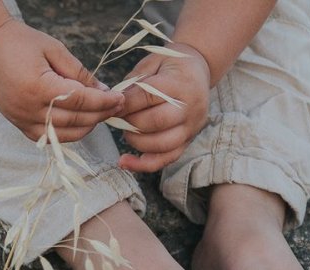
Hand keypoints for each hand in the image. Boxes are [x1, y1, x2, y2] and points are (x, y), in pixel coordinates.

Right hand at [0, 19, 124, 142]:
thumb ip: (80, 73)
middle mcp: (29, 109)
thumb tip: (104, 91)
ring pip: (63, 135)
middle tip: (117, 107)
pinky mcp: (17, 123)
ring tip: (100, 115)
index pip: (81, 101)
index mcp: (39, 87)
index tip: (120, 98)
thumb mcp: (55, 50)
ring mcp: (21, 119)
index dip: (104, 102)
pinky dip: (66, 134)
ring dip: (86, 127)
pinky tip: (79, 123)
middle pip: (75, 120)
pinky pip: (47, 138)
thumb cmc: (21, 41)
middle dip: (100, 115)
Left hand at [117, 43, 210, 171]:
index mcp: (180, 84)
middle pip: (155, 123)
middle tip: (118, 118)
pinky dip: (144, 165)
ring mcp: (192, 128)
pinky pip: (166, 159)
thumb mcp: (152, 64)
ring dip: (136, 142)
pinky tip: (125, 162)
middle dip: (129, 123)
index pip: (148, 96)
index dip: (126, 103)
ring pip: (161, 145)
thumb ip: (133, 83)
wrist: (198, 70)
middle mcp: (190, 108)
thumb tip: (114, 104)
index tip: (111, 105)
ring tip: (126, 132)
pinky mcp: (189, 141)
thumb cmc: (171, 66)